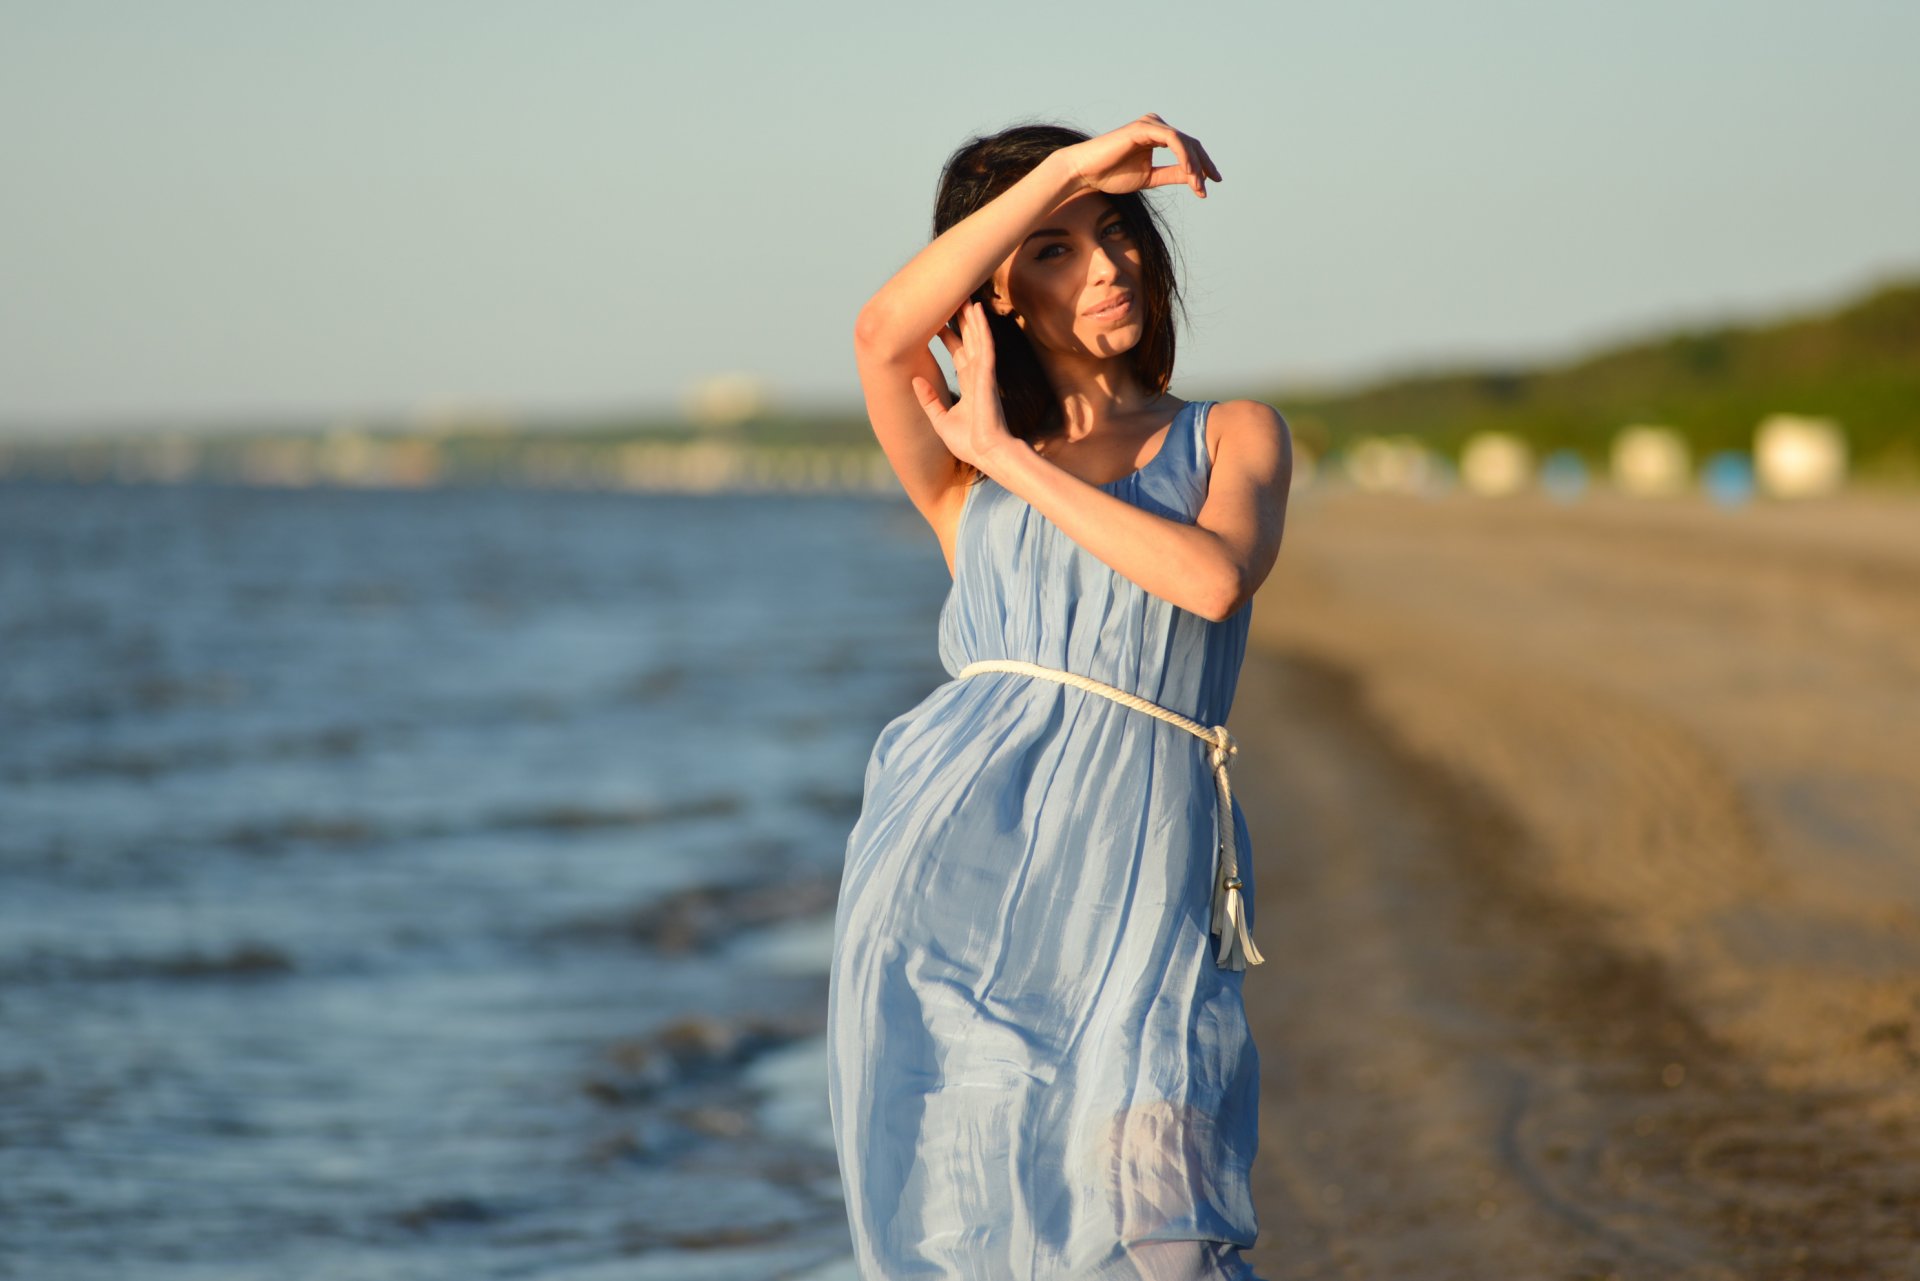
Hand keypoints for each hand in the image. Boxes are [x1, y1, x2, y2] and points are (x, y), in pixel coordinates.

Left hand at [911, 300, 1020, 471]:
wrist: (986, 453)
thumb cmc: (968, 442)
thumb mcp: (940, 419)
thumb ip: (929, 400)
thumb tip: (914, 381)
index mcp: (968, 385)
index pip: (958, 354)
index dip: (949, 337)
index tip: (938, 322)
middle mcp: (977, 375)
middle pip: (968, 341)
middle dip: (962, 321)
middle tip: (956, 299)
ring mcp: (984, 374)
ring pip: (977, 338)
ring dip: (973, 318)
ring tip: (967, 297)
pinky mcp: (988, 376)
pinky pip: (985, 347)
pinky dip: (982, 328)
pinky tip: (978, 312)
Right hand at [1061, 113, 1222, 198]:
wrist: (1085, 172)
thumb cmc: (1111, 174)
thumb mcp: (1150, 178)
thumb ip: (1171, 174)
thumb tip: (1195, 178)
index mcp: (1157, 136)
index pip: (1187, 148)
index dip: (1202, 166)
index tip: (1209, 186)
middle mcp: (1156, 126)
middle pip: (1191, 143)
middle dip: (1203, 166)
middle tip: (1209, 187)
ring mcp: (1150, 124)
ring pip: (1184, 142)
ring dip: (1195, 165)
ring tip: (1199, 186)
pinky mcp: (1144, 128)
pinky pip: (1173, 140)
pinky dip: (1184, 156)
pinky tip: (1189, 173)